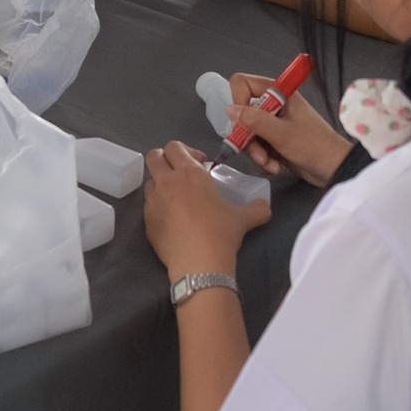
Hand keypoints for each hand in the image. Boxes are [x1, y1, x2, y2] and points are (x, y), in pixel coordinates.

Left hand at [143, 141, 269, 280]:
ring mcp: (153, 201)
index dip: (186, 151)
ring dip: (161, 183)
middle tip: (181, 173)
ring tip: (177, 198)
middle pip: (154, 156)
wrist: (198, 263)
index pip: (174, 146)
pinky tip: (173, 220)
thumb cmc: (220, 232)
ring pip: (150, 181)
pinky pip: (149, 205)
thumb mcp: (243, 219)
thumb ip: (256, 209)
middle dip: (165, 159)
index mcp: (189, 173)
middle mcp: (166, 182)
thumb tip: (264, 207)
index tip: (200, 164)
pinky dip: (158, 206)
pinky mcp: (146, 221)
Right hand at [222, 71, 351, 186]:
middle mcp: (273, 105)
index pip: (243, 84)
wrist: (335, 170)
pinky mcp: (274, 140)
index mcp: (278, 93)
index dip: (238, 101)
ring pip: (247, 133)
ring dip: (256, 152)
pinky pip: (255, 146)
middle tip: (259, 154)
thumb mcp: (282, 134)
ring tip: (271, 164)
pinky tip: (275, 167)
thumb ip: (254, 120)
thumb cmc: (313, 146)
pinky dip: (262, 158)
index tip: (243, 122)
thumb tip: (229, 109)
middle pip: (242, 113)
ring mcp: (273, 123)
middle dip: (248, 137)